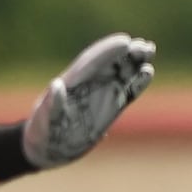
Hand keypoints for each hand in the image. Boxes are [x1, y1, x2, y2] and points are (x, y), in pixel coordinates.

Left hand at [23, 33, 156, 168]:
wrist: (47, 149)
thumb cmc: (41, 133)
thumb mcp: (44, 119)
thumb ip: (51, 103)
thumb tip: (56, 84)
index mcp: (72, 84)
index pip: (91, 63)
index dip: (107, 51)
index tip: (125, 41)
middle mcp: (88, 86)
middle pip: (110, 63)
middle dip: (126, 52)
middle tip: (144, 45)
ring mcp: (101, 95)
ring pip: (121, 74)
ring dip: (135, 62)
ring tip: (150, 50)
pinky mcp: (111, 108)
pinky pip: (127, 92)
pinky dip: (138, 82)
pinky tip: (148, 72)